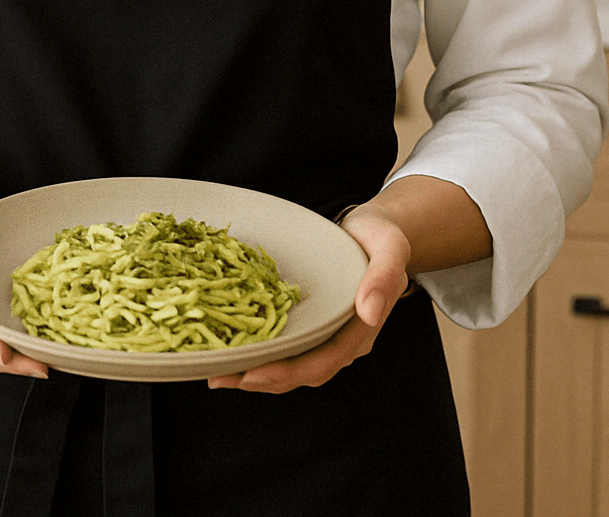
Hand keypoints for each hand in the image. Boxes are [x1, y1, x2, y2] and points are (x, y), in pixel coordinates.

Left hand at [206, 204, 410, 392]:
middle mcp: (342, 341)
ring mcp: (326, 334)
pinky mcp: (312, 323)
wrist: (375, 231)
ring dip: (255, 371)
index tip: (253, 375)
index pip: (322, 362)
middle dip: (260, 379)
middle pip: (300, 372)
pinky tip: (233, 347)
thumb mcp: (391, 249)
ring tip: (217, 372)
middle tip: (220, 377)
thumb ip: (383, 278)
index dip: (287, 373)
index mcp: (361, 331)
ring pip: (290, 364)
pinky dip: (260, 351)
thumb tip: (369, 312)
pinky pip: (286, 344)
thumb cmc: (381, 237)